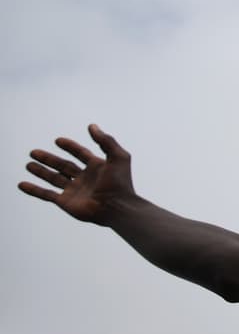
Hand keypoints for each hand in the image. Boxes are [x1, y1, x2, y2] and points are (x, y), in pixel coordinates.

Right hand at [19, 124, 136, 224]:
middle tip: (33, 152)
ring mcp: (75, 191)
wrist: (116, 208)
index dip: (70, 146)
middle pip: (63, 165)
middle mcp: (85, 178)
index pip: (80, 154)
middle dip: (48, 159)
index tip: (58, 140)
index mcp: (97, 167)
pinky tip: (22, 184)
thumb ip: (106, 141)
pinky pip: (46, 194)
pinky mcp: (66, 202)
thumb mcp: (118, 157)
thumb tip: (91, 126)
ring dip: (40, 171)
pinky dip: (34, 189)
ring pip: (54, 178)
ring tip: (28, 164)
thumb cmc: (120, 183)